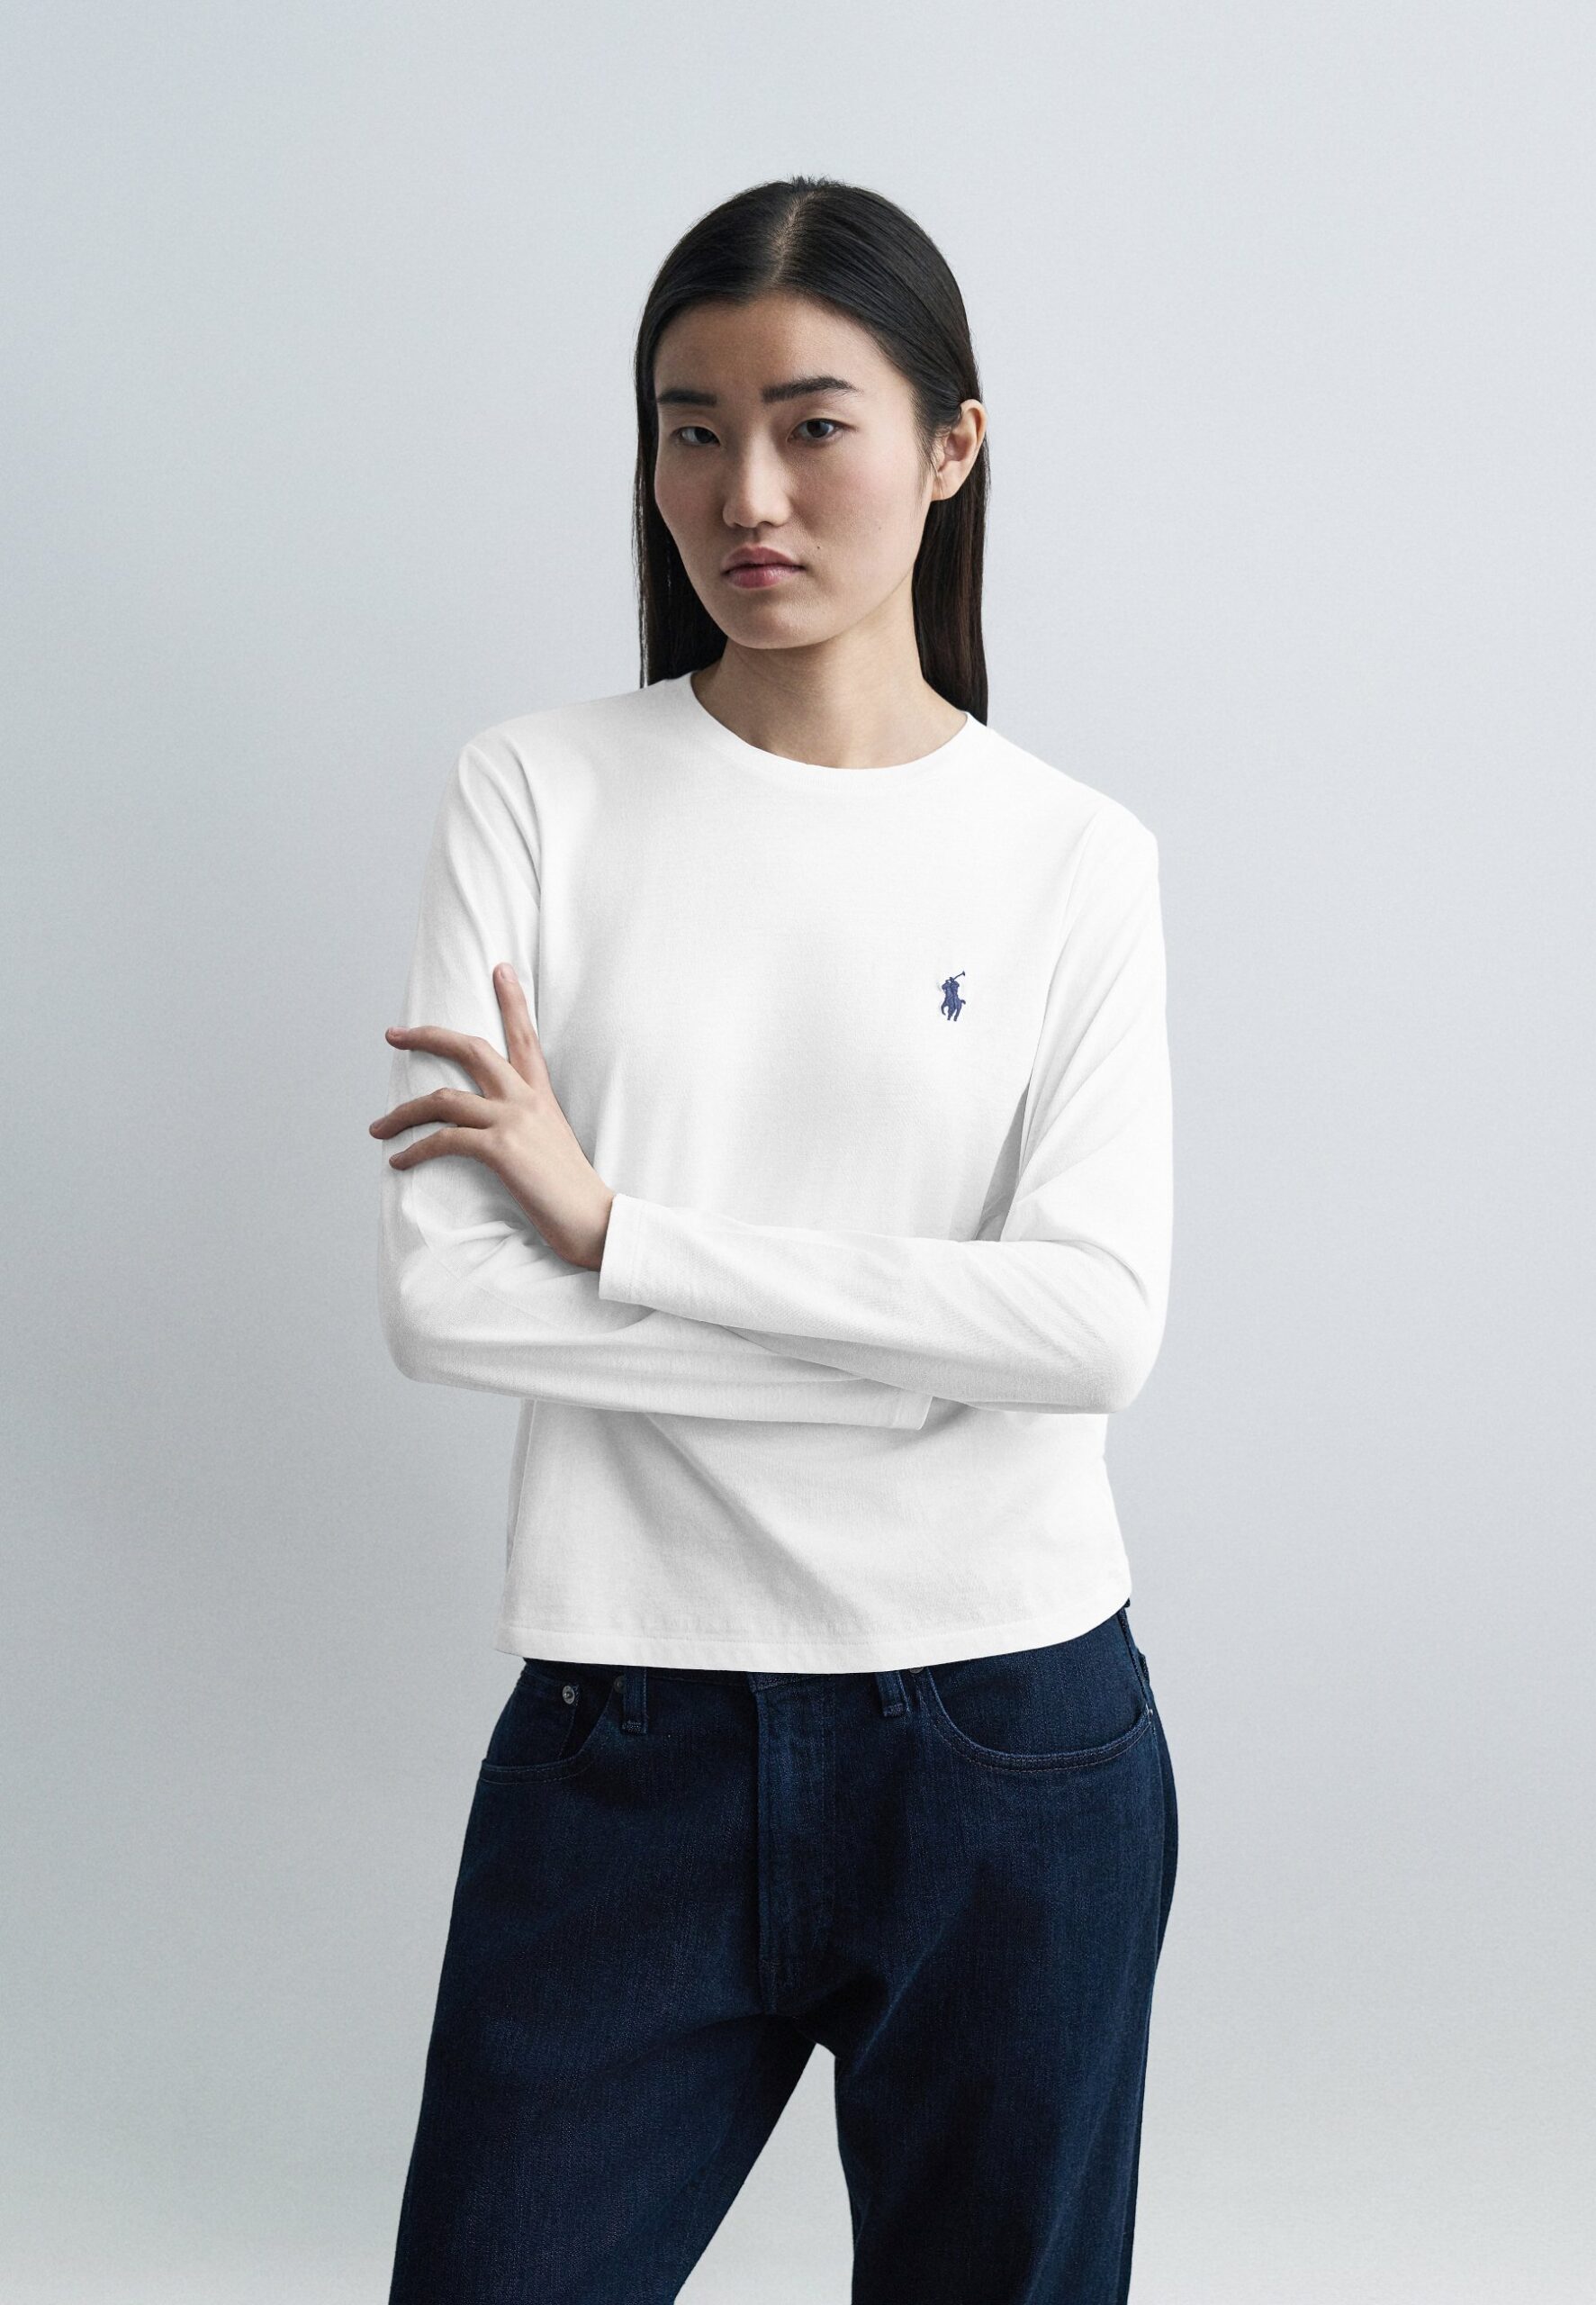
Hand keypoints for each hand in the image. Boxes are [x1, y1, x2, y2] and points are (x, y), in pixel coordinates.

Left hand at [369, 963, 614, 1270]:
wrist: (595, 1219)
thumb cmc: (573, 1192)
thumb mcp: (553, 1144)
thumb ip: (527, 1127)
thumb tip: (496, 1132)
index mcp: (541, 1096)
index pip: (525, 1038)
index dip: (512, 1001)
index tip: (500, 969)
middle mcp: (526, 1099)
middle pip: (472, 1049)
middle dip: (428, 1036)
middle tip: (395, 1034)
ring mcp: (513, 1120)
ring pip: (442, 1097)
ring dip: (402, 1113)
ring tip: (378, 1128)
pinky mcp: (500, 1149)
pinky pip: (443, 1139)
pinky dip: (414, 1150)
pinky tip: (399, 1160)